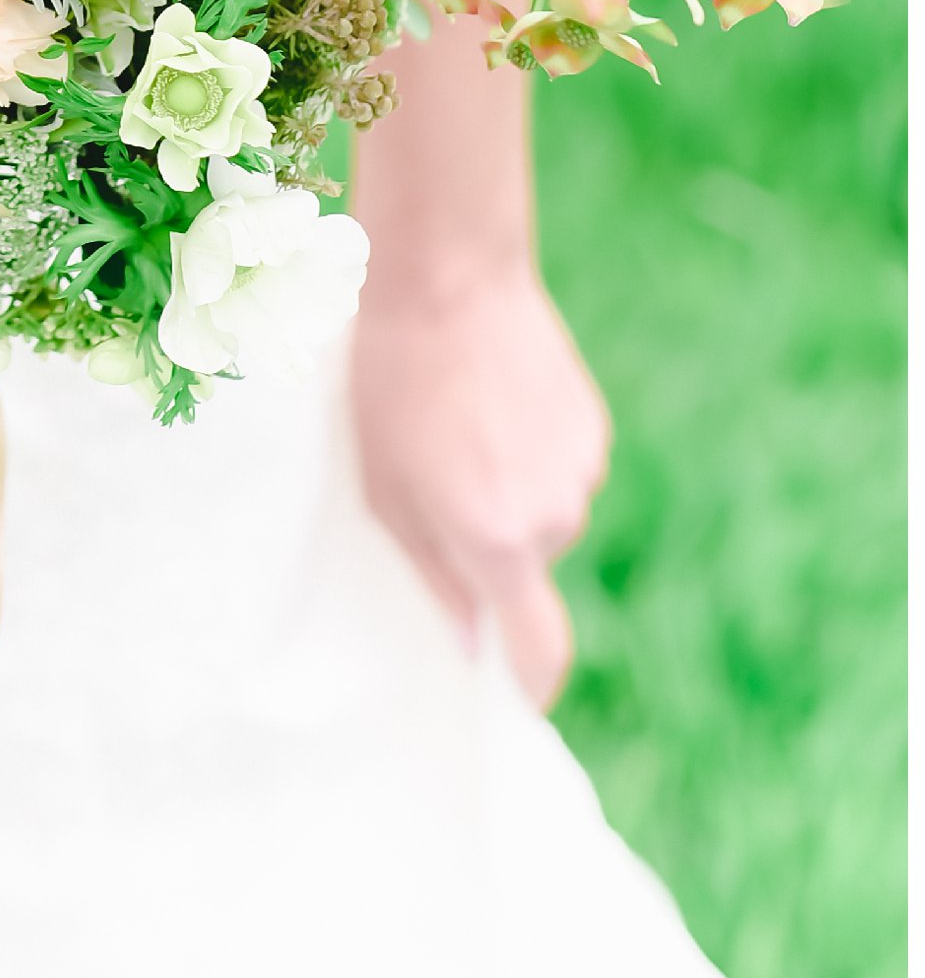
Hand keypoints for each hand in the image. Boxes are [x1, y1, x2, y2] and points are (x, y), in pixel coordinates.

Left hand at [348, 264, 608, 706]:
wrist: (448, 277)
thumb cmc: (392, 384)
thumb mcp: (385, 490)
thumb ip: (432, 575)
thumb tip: (469, 644)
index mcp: (499, 543)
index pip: (539, 652)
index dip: (528, 686)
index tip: (514, 699)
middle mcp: (555, 518)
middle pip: (528, 569)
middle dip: (489, 547)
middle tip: (437, 485)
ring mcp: (583, 470)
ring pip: (545, 514)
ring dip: (510, 493)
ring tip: (461, 429)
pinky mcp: (594, 427)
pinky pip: (560, 467)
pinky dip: (530, 452)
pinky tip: (491, 402)